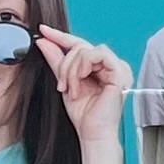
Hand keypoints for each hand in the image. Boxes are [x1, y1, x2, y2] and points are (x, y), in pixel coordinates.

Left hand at [40, 27, 131, 142]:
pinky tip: (81, 83)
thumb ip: (57, 61)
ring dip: (72, 70)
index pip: (80, 44)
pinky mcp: (120, 71)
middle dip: (65, 65)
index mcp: (100, 66)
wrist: (92, 133)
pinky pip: (96, 54)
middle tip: (61, 85)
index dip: (60, 36)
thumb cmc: (83, 114)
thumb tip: (44, 41)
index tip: (43, 30)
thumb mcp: (65, 82)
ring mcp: (118, 66)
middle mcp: (110, 64)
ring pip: (86, 50)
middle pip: (80, 46)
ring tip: (71, 89)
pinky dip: (82, 68)